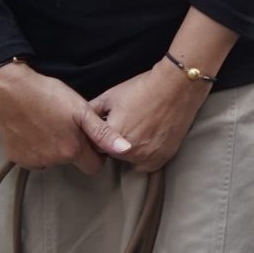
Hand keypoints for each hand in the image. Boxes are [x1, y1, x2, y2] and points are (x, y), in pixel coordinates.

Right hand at [0, 62, 130, 174]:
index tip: (89, 139)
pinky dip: (35, 148)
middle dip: (73, 149)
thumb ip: (103, 133)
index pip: (93, 167)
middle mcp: (52, 161)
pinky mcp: (16, 158)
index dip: (95, 154)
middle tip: (66, 125)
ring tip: (48, 124)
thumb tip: (126, 149)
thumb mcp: (81, 110)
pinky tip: (33, 129)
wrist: (9, 89)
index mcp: (71, 151)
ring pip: (51, 160)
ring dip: (53, 148)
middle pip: (71, 162)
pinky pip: (32, 158)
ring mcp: (32, 161)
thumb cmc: (48, 95)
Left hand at [89, 60, 211, 172]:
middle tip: (126, 125)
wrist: (176, 87)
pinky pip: (145, 166)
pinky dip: (145, 156)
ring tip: (139, 130)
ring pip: (129, 160)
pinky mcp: (162, 158)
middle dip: (113, 143)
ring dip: (129, 150)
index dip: (99, 136)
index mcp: (111, 135)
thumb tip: (77, 122)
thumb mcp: (110, 96)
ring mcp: (147, 157)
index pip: (95, 146)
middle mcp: (128, 150)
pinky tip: (148, 140)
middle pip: (112, 154)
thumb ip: (91, 112)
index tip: (108, 127)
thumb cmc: (141, 88)